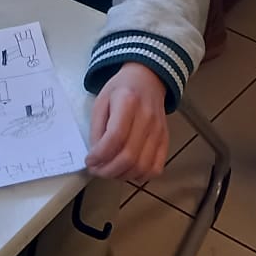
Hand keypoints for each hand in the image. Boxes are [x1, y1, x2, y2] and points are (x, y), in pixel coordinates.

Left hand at [86, 63, 169, 181]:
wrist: (147, 79)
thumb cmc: (121, 90)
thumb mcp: (101, 101)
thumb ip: (97, 129)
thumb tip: (96, 157)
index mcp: (128, 102)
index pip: (115, 137)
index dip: (100, 155)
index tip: (89, 161)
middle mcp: (147, 117)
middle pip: (129, 156)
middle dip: (108, 170)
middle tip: (97, 170)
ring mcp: (159, 130)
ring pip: (142, 166)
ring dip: (122, 176)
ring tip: (110, 171)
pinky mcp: (165, 139)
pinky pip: (156, 168)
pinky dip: (140, 176)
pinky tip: (128, 170)